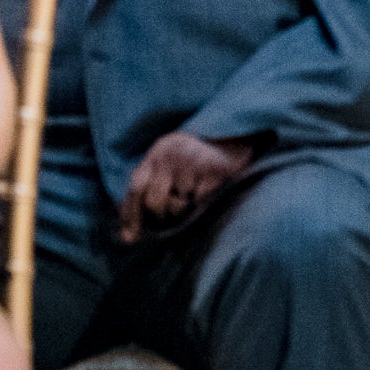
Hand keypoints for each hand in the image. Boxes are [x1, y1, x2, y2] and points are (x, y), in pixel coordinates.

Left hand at [117, 131, 255, 243]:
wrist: (241, 131)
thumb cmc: (201, 156)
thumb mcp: (171, 163)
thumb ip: (149, 191)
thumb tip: (128, 238)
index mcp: (159, 151)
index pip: (137, 188)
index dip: (132, 216)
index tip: (131, 238)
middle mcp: (172, 154)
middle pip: (154, 201)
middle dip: (162, 216)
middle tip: (175, 216)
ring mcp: (194, 161)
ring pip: (178, 206)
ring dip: (186, 211)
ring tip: (197, 198)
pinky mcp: (216, 171)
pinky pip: (200, 203)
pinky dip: (204, 206)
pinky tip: (211, 194)